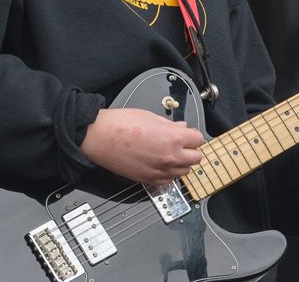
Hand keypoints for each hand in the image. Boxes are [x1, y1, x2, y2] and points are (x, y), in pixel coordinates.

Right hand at [81, 108, 204, 184]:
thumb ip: (171, 126)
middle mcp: (169, 157)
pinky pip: (169, 181)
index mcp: (172, 138)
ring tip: (170, 155)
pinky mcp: (149, 180)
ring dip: (181, 163)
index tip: (189, 135)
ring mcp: (160, 171)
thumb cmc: (121, 124)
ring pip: (184, 172)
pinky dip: (168, 174)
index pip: (199, 140)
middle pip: (196, 158)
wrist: (100, 137)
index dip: (193, 136)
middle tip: (182, 145)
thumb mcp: (151, 117)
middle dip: (191, 150)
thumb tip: (182, 129)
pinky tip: (161, 165)